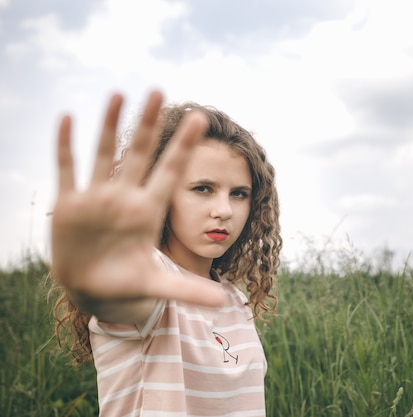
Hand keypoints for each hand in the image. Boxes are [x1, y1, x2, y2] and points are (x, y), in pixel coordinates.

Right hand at [51, 91, 224, 311]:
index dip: (183, 145)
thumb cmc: (128, 284)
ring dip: (109, 124)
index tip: (200, 119)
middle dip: (148, 124)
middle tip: (158, 90)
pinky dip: (66, 145)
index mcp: (148, 211)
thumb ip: (187, 291)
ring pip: (103, 153)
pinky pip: (67, 170)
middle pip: (139, 153)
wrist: (94, 289)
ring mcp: (97, 198)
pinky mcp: (70, 206)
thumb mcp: (157, 286)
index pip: (170, 170)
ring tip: (120, 93)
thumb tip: (224, 302)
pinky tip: (68, 117)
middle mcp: (125, 197)